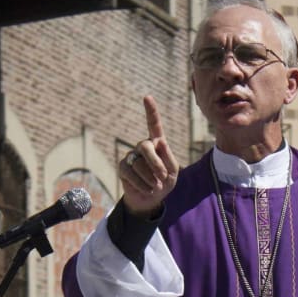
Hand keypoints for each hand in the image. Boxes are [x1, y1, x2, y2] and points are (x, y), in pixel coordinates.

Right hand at [118, 96, 179, 215]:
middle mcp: (143, 146)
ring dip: (150, 177)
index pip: (154, 125)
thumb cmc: (165, 182)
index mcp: (157, 143)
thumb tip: (159, 141)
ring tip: (156, 186)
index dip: (150, 111)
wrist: (151, 199)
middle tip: (163, 176)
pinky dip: (142, 183)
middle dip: (155, 163)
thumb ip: (169, 157)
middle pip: (145, 146)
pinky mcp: (123, 167)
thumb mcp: (174, 171)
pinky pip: (130, 173)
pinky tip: (148, 189)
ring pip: (138, 162)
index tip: (147, 97)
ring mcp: (131, 156)